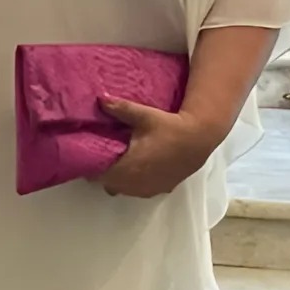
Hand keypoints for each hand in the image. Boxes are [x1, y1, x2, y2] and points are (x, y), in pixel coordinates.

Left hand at [96, 99, 226, 198]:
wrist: (199, 140)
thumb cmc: (169, 128)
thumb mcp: (144, 116)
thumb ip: (120, 109)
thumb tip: (100, 98)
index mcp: (127, 168)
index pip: (97, 175)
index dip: (91, 165)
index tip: (90, 153)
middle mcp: (135, 184)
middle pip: (108, 183)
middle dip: (103, 171)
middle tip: (103, 154)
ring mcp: (148, 190)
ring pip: (122, 189)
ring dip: (119, 178)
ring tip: (120, 161)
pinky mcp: (160, 190)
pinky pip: (138, 190)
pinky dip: (134, 182)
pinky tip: (138, 168)